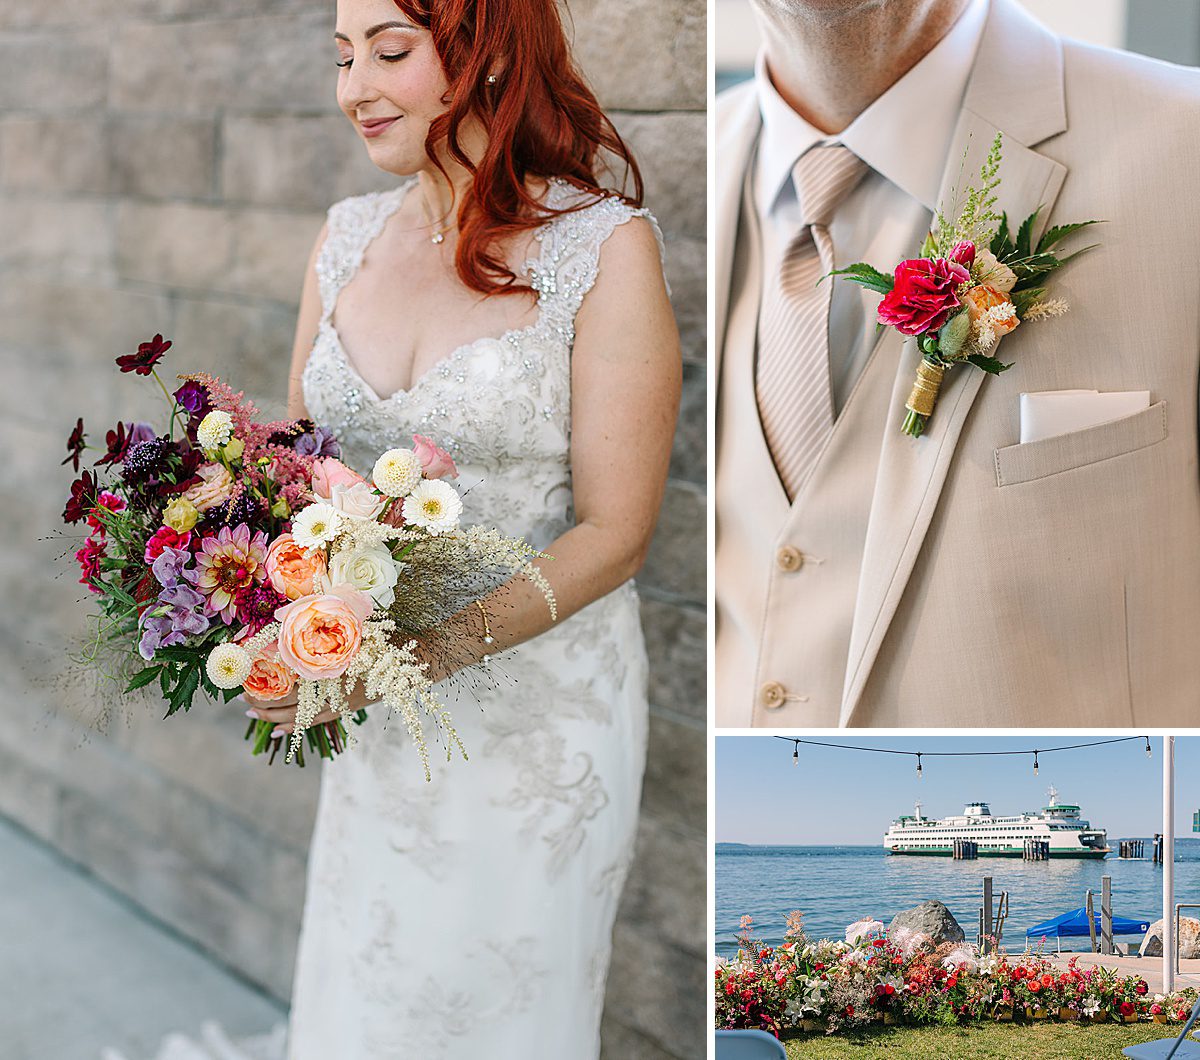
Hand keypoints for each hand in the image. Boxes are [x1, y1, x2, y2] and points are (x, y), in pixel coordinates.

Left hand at [239, 642, 449, 735]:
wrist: (415, 662)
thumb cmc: (384, 638)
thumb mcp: (352, 624)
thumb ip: (320, 621)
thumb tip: (281, 614)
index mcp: (330, 669)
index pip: (288, 682)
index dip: (264, 683)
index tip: (244, 679)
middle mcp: (332, 690)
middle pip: (289, 702)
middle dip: (263, 702)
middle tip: (241, 698)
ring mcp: (339, 702)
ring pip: (299, 717)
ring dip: (274, 717)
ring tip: (253, 715)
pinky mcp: (346, 708)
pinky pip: (315, 722)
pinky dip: (296, 726)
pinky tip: (280, 730)